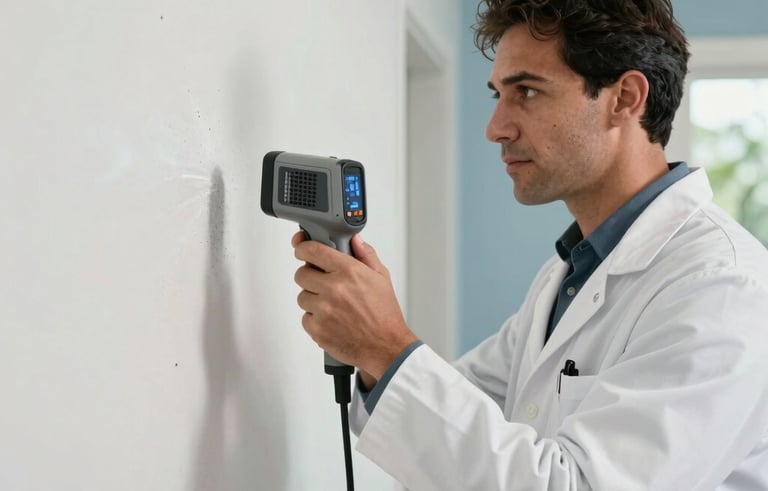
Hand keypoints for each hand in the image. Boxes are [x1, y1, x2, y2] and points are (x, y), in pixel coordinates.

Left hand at [292, 232, 417, 380]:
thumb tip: (354, 241)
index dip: (303, 247)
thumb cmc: (385, 315)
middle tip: (324, 284)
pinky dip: (315, 319)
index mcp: (349, 271)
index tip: (301, 249)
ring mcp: (323, 309)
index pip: (313, 250)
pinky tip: (332, 320)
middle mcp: (334, 288)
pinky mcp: (317, 328)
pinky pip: (305, 317)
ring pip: (302, 296)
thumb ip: (366, 255)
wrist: (386, 347)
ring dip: (313, 299)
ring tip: (333, 306)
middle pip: (301, 273)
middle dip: (310, 276)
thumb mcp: (381, 278)